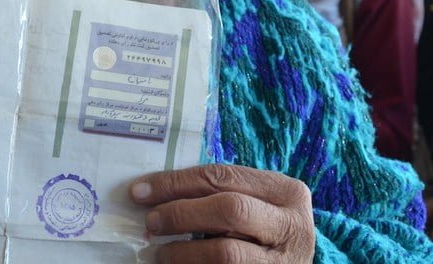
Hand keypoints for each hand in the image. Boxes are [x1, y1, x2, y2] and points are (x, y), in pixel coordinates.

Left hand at [129, 164, 314, 262]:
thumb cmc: (263, 231)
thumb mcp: (253, 205)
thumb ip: (218, 194)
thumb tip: (153, 193)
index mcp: (286, 192)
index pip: (222, 177)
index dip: (176, 183)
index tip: (141, 191)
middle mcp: (292, 226)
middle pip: (228, 209)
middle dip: (181, 214)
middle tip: (150, 222)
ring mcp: (283, 261)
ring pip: (225, 252)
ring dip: (183, 252)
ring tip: (161, 253)